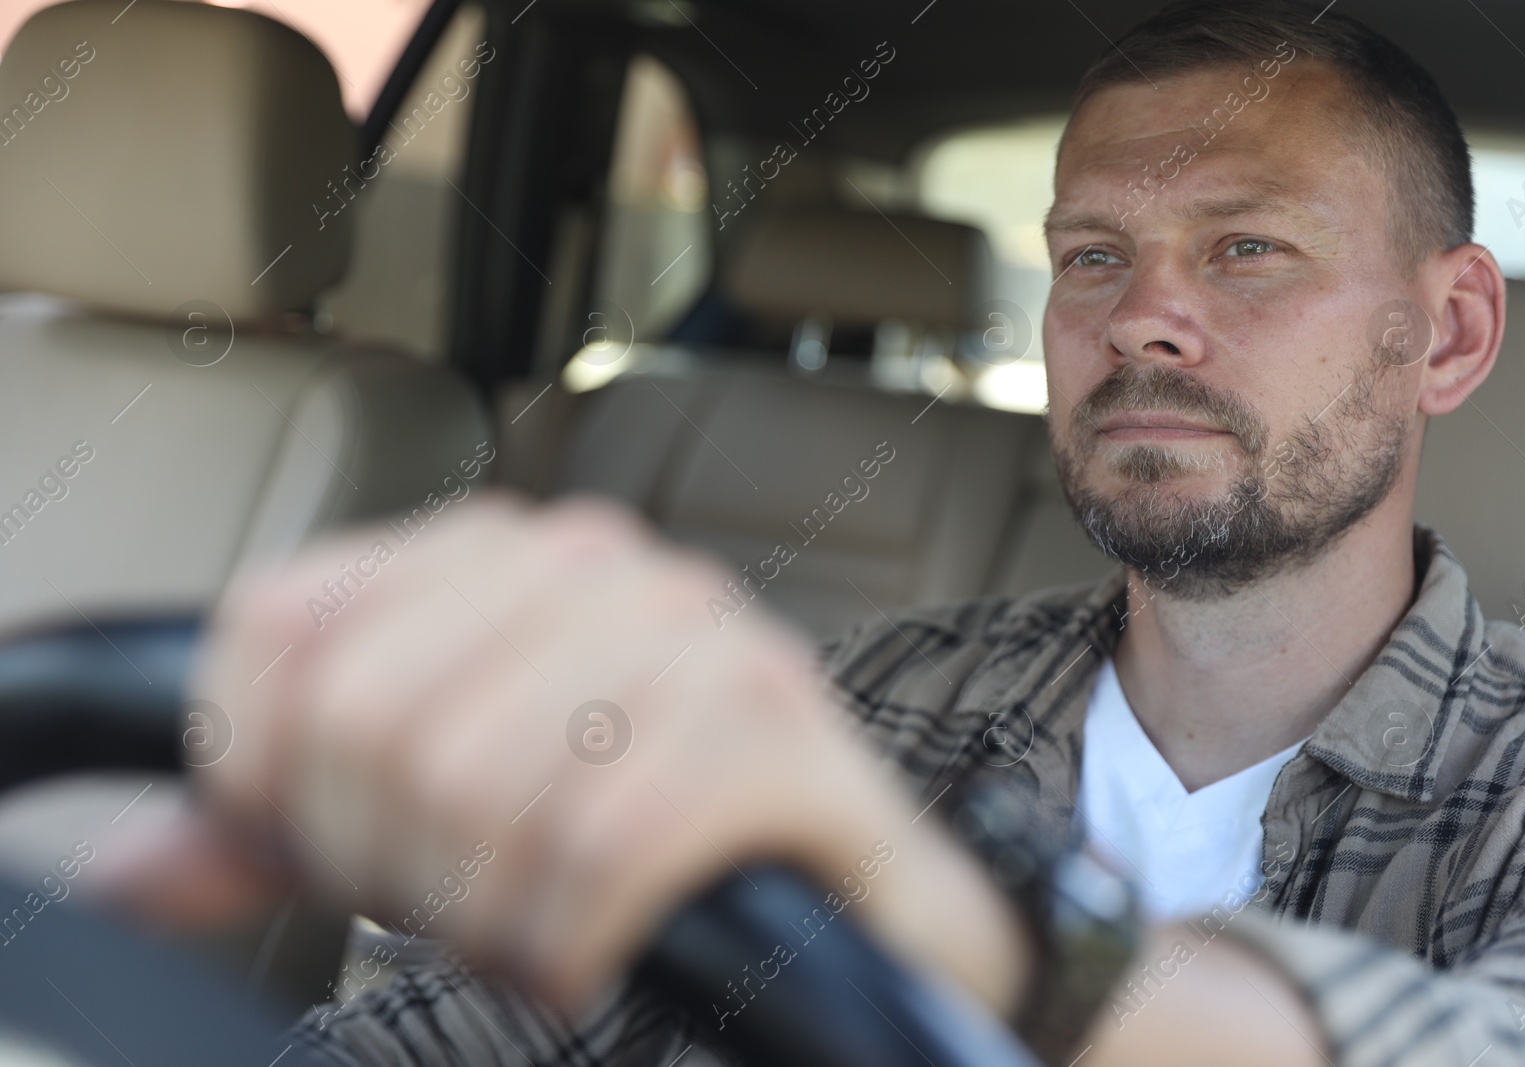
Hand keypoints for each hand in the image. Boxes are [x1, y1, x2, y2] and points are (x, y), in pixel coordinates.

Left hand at [176, 494, 1028, 1016]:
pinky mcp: (778, 731)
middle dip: (397, 864)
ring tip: (541, 927)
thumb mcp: (438, 816)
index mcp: (503, 552)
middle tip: (467, 906)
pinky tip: (595, 952)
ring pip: (484, 785)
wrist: (840, 885)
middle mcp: (604, 566)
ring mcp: (701, 636)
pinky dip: (575, 939)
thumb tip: (140, 868)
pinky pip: (607, 846)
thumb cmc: (638, 834)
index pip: (287, 629)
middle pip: (374, 719)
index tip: (346, 850)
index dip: (276, 780)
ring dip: (494, 913)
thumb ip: (287, 824)